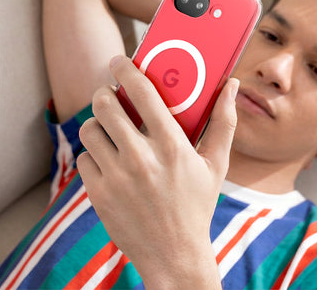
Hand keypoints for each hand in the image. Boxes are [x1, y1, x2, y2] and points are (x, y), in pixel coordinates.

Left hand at [76, 55, 240, 289]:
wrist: (173, 255)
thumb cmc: (196, 207)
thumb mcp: (215, 166)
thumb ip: (224, 122)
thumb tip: (232, 86)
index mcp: (172, 146)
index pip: (142, 93)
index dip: (126, 70)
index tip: (119, 61)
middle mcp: (142, 158)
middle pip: (105, 105)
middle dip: (104, 94)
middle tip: (110, 96)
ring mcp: (116, 177)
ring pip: (89, 130)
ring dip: (97, 124)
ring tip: (109, 129)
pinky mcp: (98, 193)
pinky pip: (84, 158)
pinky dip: (93, 156)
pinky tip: (108, 160)